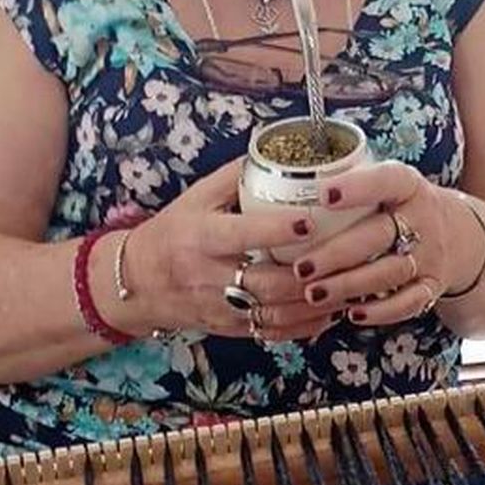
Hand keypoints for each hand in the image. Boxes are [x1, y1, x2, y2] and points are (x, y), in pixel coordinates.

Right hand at [121, 160, 340, 342]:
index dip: (277, 230)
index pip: (242, 234)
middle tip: (347, 259)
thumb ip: (234, 177)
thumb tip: (278, 151)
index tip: (310, 220)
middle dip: (310, 274)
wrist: (136, 283)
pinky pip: (272, 334)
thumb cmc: (172, 233)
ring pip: (274, 313)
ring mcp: (219, 309)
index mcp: (200, 238)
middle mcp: (209, 277)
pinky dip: (306, 326)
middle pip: (267, 282)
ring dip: (316, 304)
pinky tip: (331, 312)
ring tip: (349, 286)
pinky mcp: (228, 330)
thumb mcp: (195, 198)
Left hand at [289, 162, 480, 326]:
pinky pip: (409, 303)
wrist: (460, 234)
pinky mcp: (433, 285)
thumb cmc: (402, 206)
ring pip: (390, 272)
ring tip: (313, 293)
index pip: (386, 180)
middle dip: (337, 254)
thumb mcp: (388, 183)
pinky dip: (380, 312)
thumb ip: (350, 181)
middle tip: (301, 268)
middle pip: (379, 235)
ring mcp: (431, 255)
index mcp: (408, 185)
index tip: (324, 195)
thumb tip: (280, 179)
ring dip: (350, 285)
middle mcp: (423, 218)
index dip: (358, 187)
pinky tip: (350, 315)